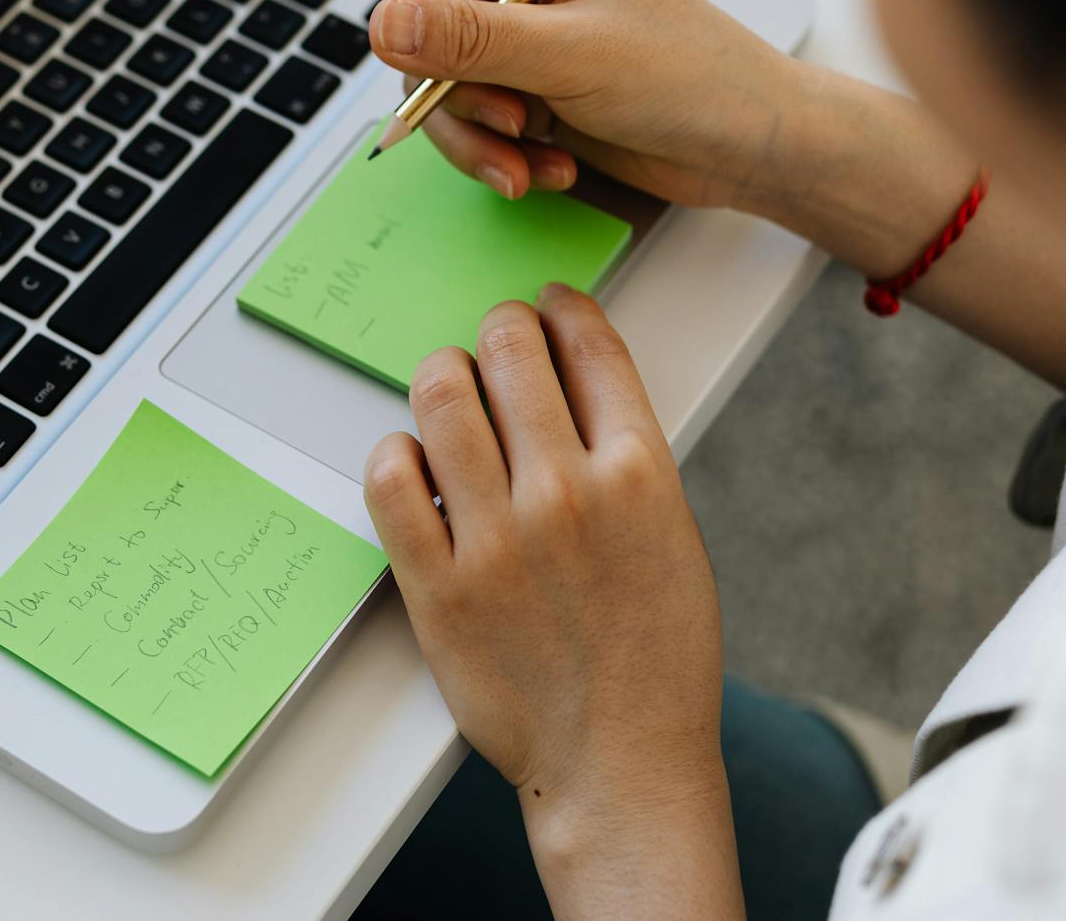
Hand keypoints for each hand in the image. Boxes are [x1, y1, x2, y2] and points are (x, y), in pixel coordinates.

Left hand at [364, 286, 740, 917]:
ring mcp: (497, 539)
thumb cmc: (656, 655)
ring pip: (442, 399)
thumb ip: (627, 460)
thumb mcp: (674, 537)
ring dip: (440, 376)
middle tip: (492, 343)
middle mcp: (567, 493)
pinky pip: (391, 480)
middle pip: (510, 352)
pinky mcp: (438, 585)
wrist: (622, 762)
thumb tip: (571, 390)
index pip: (590, 345)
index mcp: (641, 474)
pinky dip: (395, 453)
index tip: (547, 304)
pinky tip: (411, 460)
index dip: (561, 308)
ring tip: (446, 388)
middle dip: (498, 330)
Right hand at [369, 0, 800, 207]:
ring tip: (524, 163)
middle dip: (448, 89)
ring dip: (472, 136)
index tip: (419, 53)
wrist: (750, 147)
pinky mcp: (524, 90)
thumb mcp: (572, 55)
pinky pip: (468, 122)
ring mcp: (518, 38)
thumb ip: (471, 39)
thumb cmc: (692, 77)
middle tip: (504, 121)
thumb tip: (384, 26)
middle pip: (417, 23)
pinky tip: (547, 167)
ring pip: (435, 84)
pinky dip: (496, 155)